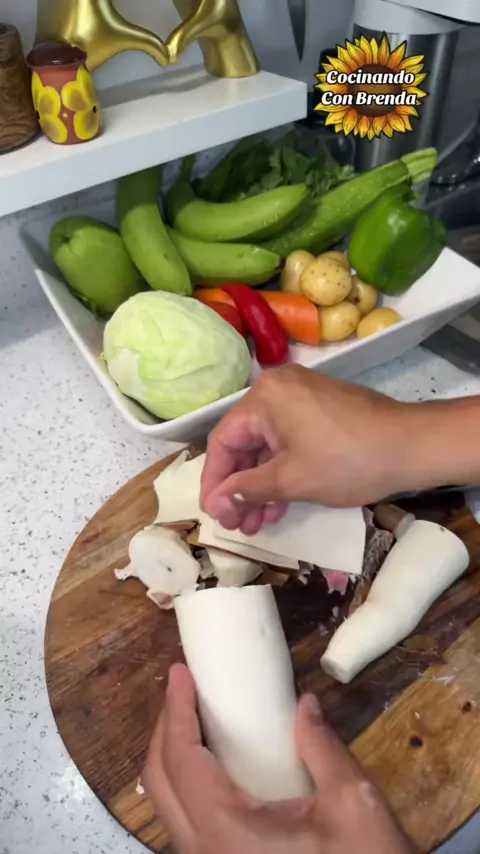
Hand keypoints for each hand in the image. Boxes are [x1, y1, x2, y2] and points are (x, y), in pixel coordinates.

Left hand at [143, 664, 413, 853]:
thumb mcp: (353, 803)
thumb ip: (322, 747)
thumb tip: (304, 705)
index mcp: (225, 831)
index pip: (181, 759)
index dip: (176, 711)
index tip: (181, 672)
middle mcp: (203, 852)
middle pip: (160, 782)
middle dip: (167, 727)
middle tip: (184, 685)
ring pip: (169, 805)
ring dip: (175, 755)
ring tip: (195, 714)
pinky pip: (188, 821)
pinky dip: (189, 781)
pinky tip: (213, 760)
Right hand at [200, 364, 411, 533]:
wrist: (413, 446)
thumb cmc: (347, 461)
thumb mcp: (291, 481)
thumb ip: (247, 491)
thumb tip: (217, 504)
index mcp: (264, 397)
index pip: (223, 441)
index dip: (213, 482)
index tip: (212, 515)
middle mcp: (278, 389)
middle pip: (245, 443)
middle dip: (240, 488)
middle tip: (237, 526)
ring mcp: (303, 397)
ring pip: (269, 445)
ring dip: (261, 485)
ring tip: (258, 525)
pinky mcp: (322, 409)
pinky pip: (289, 440)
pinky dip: (282, 471)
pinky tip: (280, 505)